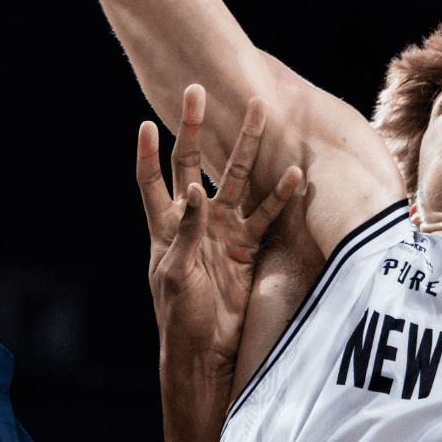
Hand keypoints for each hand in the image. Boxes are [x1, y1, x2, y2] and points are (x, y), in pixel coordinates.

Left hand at [138, 85, 303, 380]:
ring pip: (236, 179)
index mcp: (164, 226)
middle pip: (193, 164)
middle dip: (196, 129)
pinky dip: (280, 195)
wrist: (209, 351)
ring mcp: (223, 230)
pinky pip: (267, 214)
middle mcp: (194, 220)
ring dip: (246, 148)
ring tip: (259, 112)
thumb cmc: (181, 317)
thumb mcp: (177, 275)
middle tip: (198, 91)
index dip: (148, 153)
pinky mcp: (248, 247)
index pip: (151, 180)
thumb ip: (186, 233)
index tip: (147, 123)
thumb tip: (195, 191)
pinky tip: (293, 173)